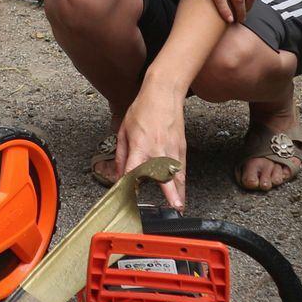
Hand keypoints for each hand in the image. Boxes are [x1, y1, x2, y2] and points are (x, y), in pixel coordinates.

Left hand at [115, 84, 187, 209]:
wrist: (163, 94)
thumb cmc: (142, 109)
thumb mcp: (124, 131)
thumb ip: (121, 155)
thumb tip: (120, 173)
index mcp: (140, 146)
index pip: (135, 169)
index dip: (132, 184)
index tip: (131, 196)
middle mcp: (158, 150)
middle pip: (165, 176)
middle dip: (170, 194)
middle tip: (174, 208)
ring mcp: (172, 149)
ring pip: (177, 175)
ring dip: (179, 192)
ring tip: (179, 208)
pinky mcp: (181, 147)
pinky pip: (182, 168)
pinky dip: (182, 181)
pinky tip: (181, 191)